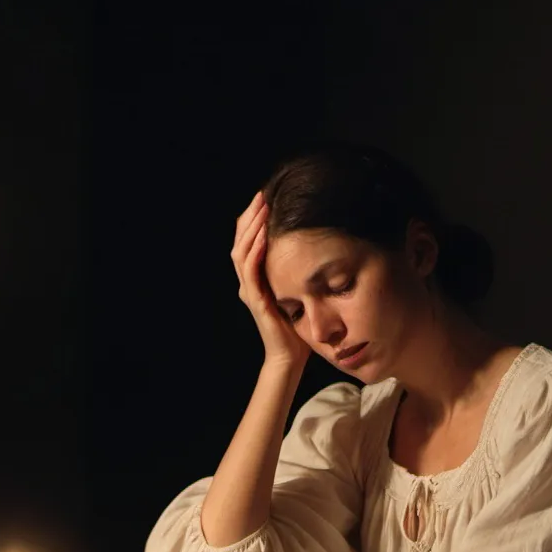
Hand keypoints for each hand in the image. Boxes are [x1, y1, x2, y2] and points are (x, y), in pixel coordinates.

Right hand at [231, 191, 310, 369]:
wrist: (290, 357)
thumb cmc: (296, 328)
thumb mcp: (296, 292)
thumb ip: (295, 273)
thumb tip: (312, 249)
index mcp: (255, 279)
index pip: (248, 241)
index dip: (254, 219)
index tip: (266, 199)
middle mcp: (248, 283)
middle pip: (240, 241)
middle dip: (251, 216)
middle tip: (262, 194)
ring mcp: (249, 291)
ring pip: (241, 252)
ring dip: (251, 228)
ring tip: (261, 208)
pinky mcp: (256, 301)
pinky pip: (250, 271)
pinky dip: (255, 251)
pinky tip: (263, 236)